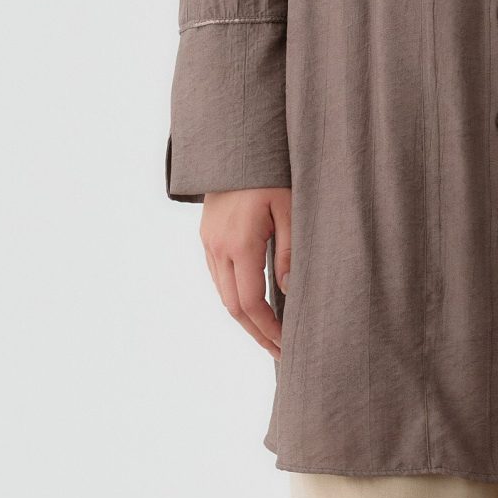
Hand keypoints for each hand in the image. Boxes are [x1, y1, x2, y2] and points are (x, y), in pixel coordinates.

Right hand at [200, 186, 292, 356]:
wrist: (235, 146)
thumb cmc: (270, 173)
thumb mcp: (290, 209)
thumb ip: (290, 252)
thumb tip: (288, 292)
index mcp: (240, 244)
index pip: (250, 303)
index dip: (268, 328)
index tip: (286, 344)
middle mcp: (218, 248)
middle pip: (232, 306)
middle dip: (256, 332)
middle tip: (280, 351)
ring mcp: (208, 242)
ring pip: (222, 293)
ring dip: (244, 317)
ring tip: (270, 332)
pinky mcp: (207, 236)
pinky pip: (218, 276)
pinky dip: (234, 296)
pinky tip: (254, 303)